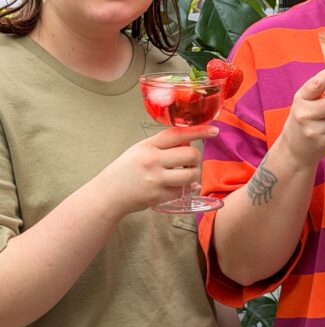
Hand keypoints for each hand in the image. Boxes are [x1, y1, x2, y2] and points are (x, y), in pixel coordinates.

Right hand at [98, 125, 215, 215]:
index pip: (178, 134)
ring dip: (193, 175)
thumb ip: (162, 145)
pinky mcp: (158, 197)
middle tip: (190, 162)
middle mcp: (152, 161)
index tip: (214, 130)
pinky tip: (175, 187)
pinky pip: (182, 191)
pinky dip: (182, 189)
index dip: (198, 131)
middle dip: (196, 159)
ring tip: (184, 174)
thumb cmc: (125, 170)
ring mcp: (155, 180)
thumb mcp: (139, 150)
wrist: (108, 194)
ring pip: (190, 175)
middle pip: (190, 155)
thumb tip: (189, 144)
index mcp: (147, 146)